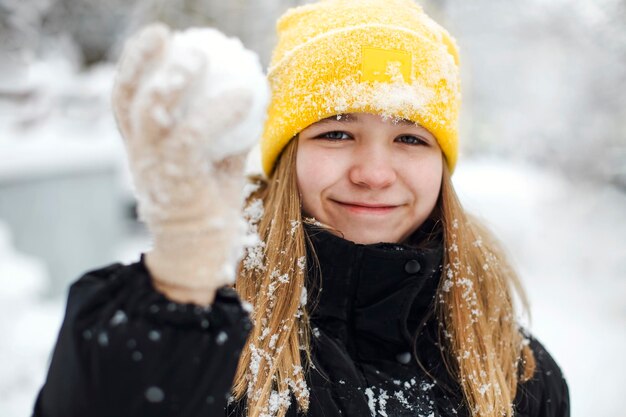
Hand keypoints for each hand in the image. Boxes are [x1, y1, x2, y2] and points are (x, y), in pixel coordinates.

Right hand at [112, 23, 267, 303]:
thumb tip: (248, 99)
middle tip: (170, 35)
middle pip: (129, 98)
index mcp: (143, 147)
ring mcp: (157, 167)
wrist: (199, 254)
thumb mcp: (211, 162)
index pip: (126, 98)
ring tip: (200, 55)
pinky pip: (195, 135)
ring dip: (175, 79)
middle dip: (142, 60)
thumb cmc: (207, 205)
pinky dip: (218, 110)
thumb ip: (221, 133)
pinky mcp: (179, 181)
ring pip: (154, 111)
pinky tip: (243, 93)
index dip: (134, 64)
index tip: (157, 37)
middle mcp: (142, 153)